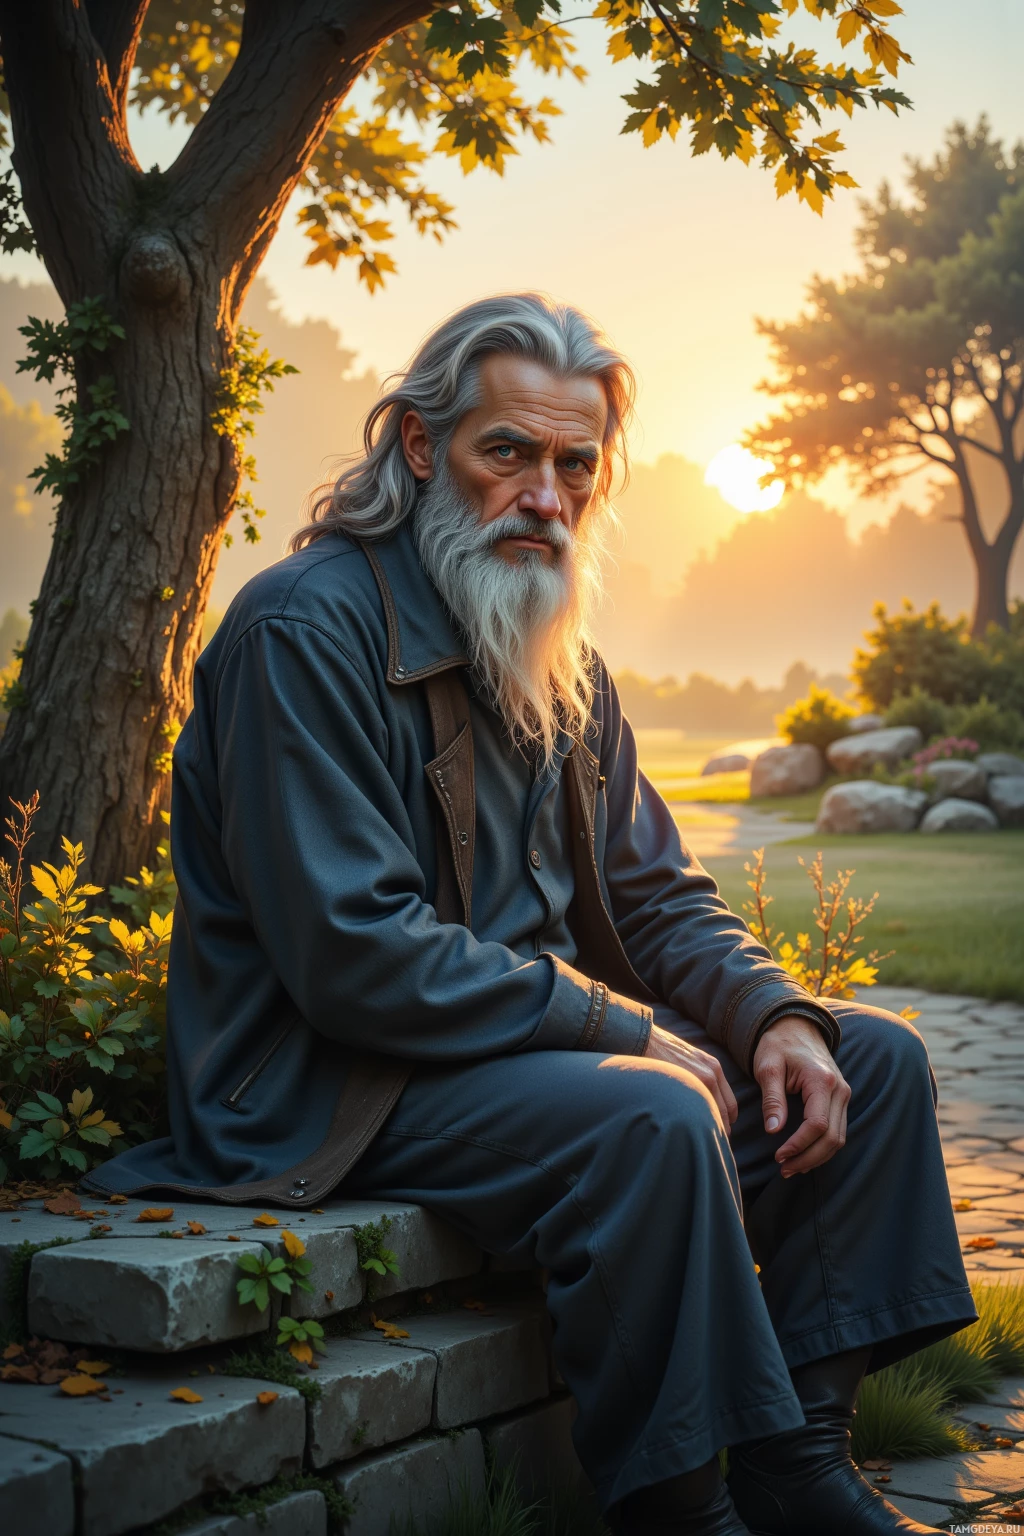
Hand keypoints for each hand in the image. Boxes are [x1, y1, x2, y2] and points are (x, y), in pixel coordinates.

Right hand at [645, 1024, 738, 1131]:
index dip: (726, 1121)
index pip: (730, 1104)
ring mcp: (701, 1079)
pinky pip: (699, 1112)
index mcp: (714, 1068)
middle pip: (727, 1113)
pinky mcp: (686, 1084)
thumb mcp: (689, 1061)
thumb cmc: (662, 1052)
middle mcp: (712, 1074)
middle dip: (721, 1130)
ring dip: (710, 1130)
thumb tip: (702, 1101)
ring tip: (699, 1140)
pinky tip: (688, 1130)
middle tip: (710, 1142)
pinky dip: (697, 1125)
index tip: (718, 1130)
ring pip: (715, 1116)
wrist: (645, 1039)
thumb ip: (700, 1078)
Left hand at [753, 1015, 850, 1176]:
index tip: (778, 1157)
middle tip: (784, 1169)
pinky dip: (822, 1147)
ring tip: (790, 1167)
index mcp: (821, 1081)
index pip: (817, 1124)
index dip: (799, 1145)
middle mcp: (839, 1089)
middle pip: (833, 1137)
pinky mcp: (840, 1099)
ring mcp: (843, 1094)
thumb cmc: (777, 1044)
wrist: (795, 1025)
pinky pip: (837, 1130)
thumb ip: (772, 1099)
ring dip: (817, 1157)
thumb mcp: (768, 1067)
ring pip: (839, 1138)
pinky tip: (803, 1155)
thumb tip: (774, 1131)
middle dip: (809, 1158)